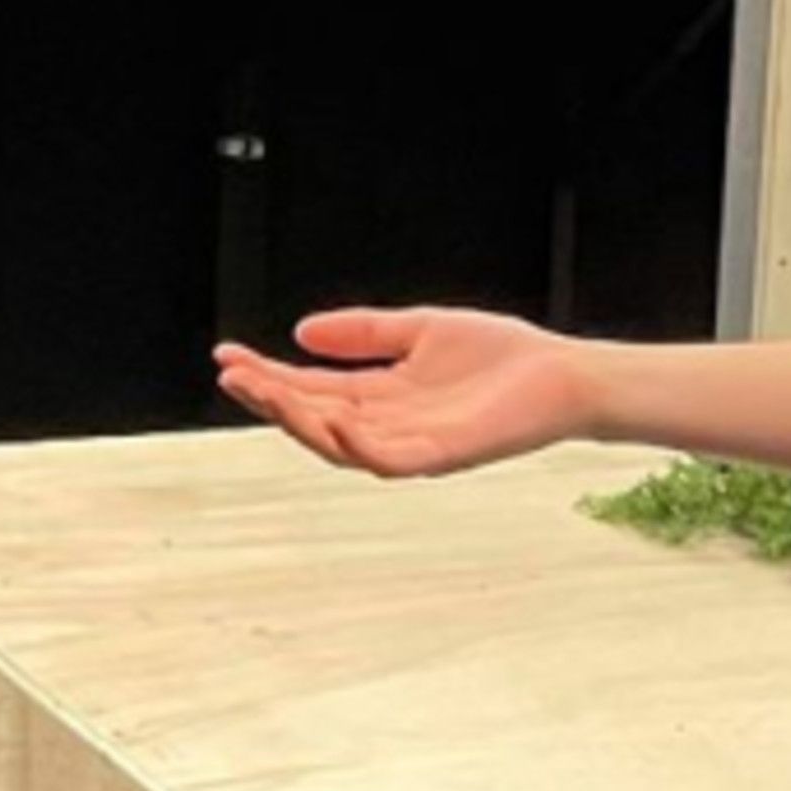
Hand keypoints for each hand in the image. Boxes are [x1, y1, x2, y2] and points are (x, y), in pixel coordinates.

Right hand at [212, 306, 598, 480]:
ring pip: (338, 444)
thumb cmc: (501, 356)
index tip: (226, 355)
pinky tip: (331, 419)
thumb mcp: (418, 330)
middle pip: (313, 418)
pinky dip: (356, 445)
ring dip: (297, 421)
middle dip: (268, 399)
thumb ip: (364, 331)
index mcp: (380, 398)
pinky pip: (387, 459)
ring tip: (263, 392)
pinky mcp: (440, 457)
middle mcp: (387, 427)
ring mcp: (411, 446)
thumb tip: (301, 332)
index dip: (267, 376)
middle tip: (231, 375)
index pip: (310, 389)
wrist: (563, 376)